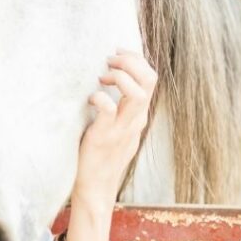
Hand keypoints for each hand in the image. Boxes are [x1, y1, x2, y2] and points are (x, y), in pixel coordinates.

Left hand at [74, 48, 158, 206]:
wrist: (94, 187)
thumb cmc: (100, 155)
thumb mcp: (117, 128)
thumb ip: (120, 108)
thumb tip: (109, 82)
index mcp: (139, 116)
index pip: (151, 79)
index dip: (137, 59)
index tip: (118, 53)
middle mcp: (135, 121)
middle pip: (150, 80)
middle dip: (132, 61)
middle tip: (110, 59)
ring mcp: (122, 130)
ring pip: (138, 94)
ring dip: (120, 77)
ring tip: (102, 76)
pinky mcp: (104, 138)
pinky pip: (109, 110)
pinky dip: (100, 98)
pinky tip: (89, 99)